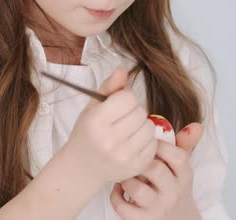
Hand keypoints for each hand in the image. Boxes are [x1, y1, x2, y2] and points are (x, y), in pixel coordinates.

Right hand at [63, 67, 157, 185]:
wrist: (82, 167)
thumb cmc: (87, 133)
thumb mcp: (92, 107)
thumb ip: (109, 87)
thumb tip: (122, 69)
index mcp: (96, 122)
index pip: (128, 98)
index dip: (125, 98)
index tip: (117, 105)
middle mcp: (109, 140)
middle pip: (141, 112)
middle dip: (134, 112)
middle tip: (121, 120)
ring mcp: (124, 156)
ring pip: (150, 127)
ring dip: (142, 125)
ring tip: (128, 131)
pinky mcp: (136, 166)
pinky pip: (154, 144)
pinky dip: (146, 141)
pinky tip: (132, 143)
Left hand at [110, 122, 203, 219]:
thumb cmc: (173, 187)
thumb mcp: (181, 168)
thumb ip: (185, 145)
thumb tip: (196, 125)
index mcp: (184, 176)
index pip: (177, 156)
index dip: (159, 145)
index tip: (146, 141)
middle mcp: (174, 193)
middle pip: (155, 170)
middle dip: (140, 161)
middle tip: (131, 157)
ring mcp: (158, 209)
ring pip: (138, 189)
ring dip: (126, 179)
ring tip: (124, 174)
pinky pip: (124, 207)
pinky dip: (116, 196)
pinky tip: (118, 189)